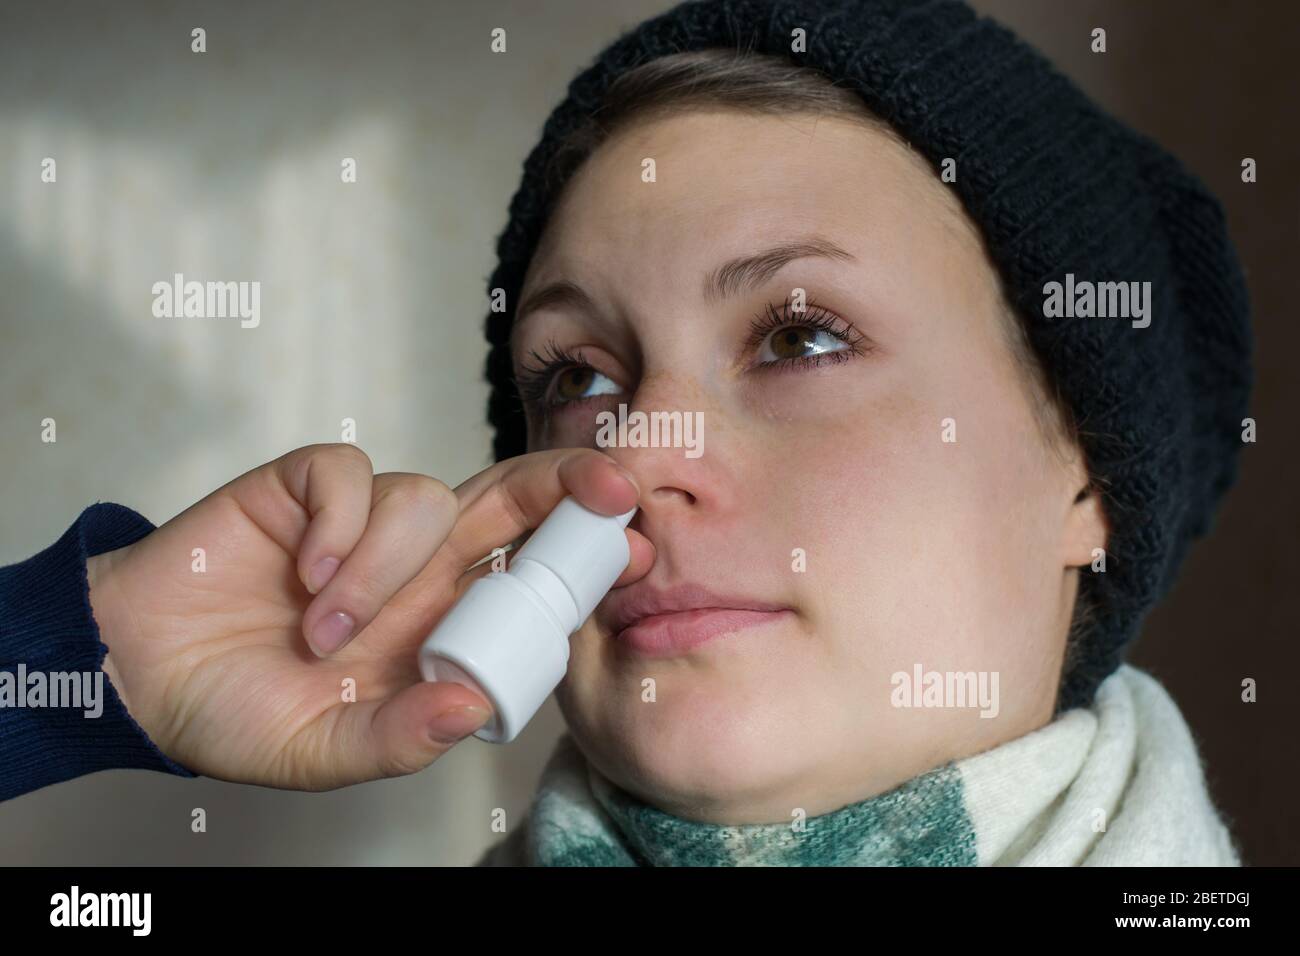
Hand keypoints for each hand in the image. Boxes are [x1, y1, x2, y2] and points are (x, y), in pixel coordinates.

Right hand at [87, 443, 646, 789]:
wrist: (139, 673)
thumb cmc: (239, 710)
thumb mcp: (323, 751)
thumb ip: (398, 739)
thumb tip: (471, 711)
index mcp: (438, 622)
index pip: (527, 571)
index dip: (579, 555)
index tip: (633, 552)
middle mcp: (416, 566)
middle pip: (510, 499)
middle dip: (565, 484)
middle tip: (608, 492)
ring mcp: (362, 523)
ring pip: (424, 496)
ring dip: (384, 563)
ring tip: (324, 628)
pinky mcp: (302, 489)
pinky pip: (346, 473)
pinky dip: (336, 520)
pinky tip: (302, 571)